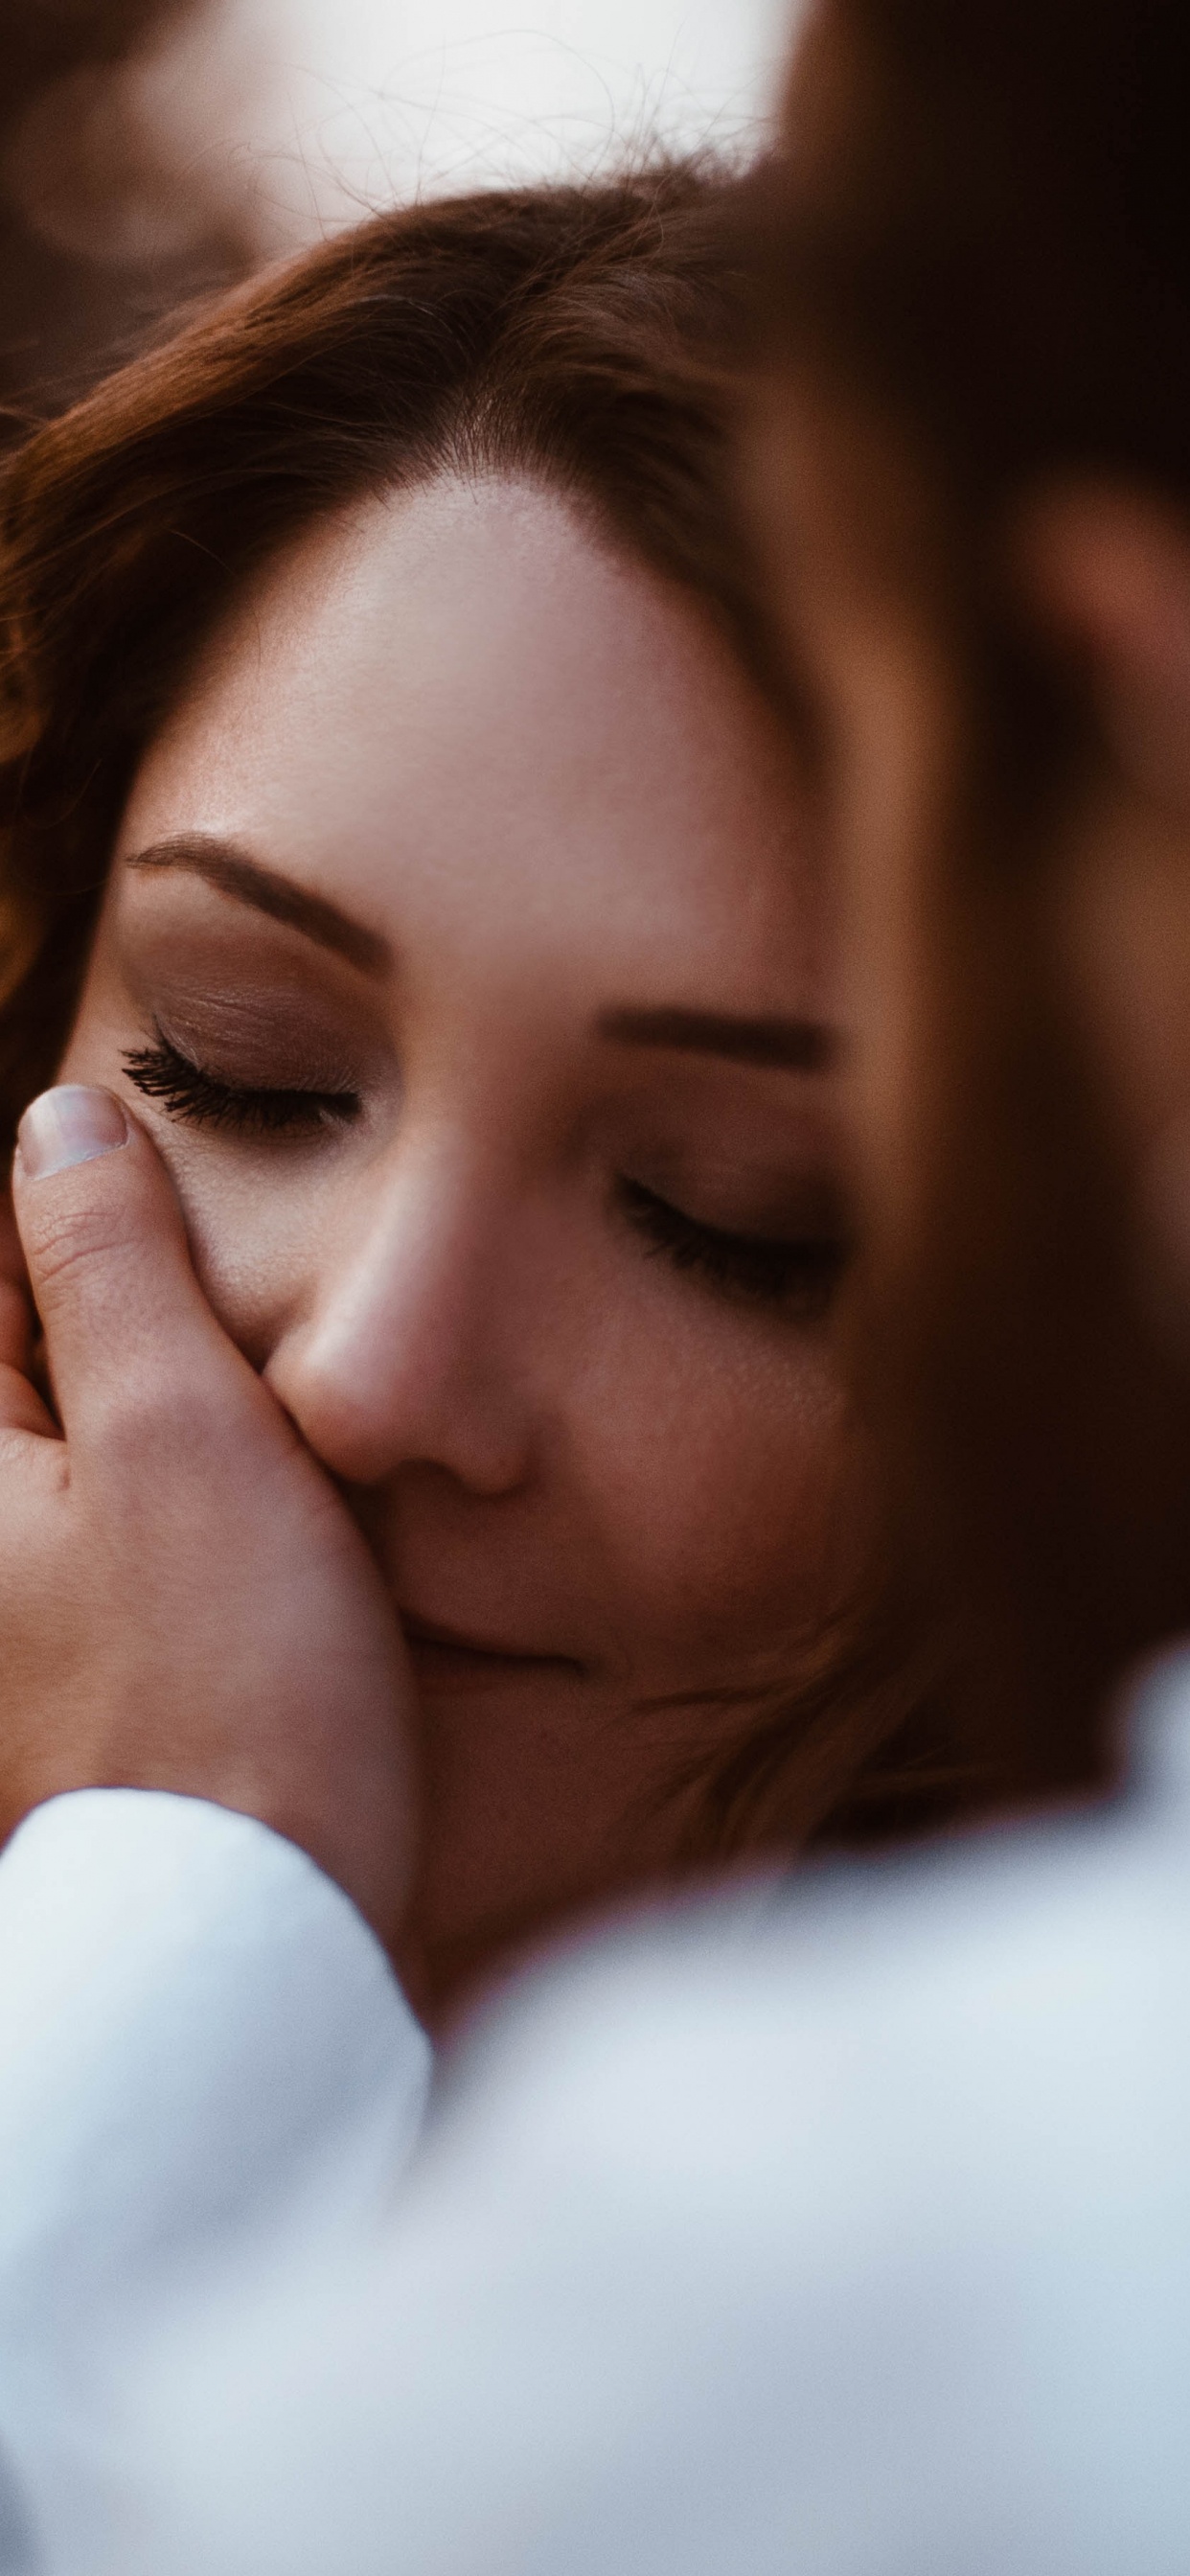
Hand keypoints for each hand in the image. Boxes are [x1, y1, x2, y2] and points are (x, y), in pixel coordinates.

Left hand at [0, 1085, 415, 1946]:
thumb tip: (61, 1122)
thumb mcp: (179, 1430)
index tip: (186, 1245)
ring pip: (72, 1429)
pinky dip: (169, 1495)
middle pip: (26, 1343)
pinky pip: (99, 1520)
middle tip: (230, 1373)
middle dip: (124, 1311)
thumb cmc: (224, 1679)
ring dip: (159, 1403)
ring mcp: (8, 1607)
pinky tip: (241, 1541)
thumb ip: (107, 1263)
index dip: (90, 1208)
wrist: (245, 1930)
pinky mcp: (53, 1665)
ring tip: (249, 1461)